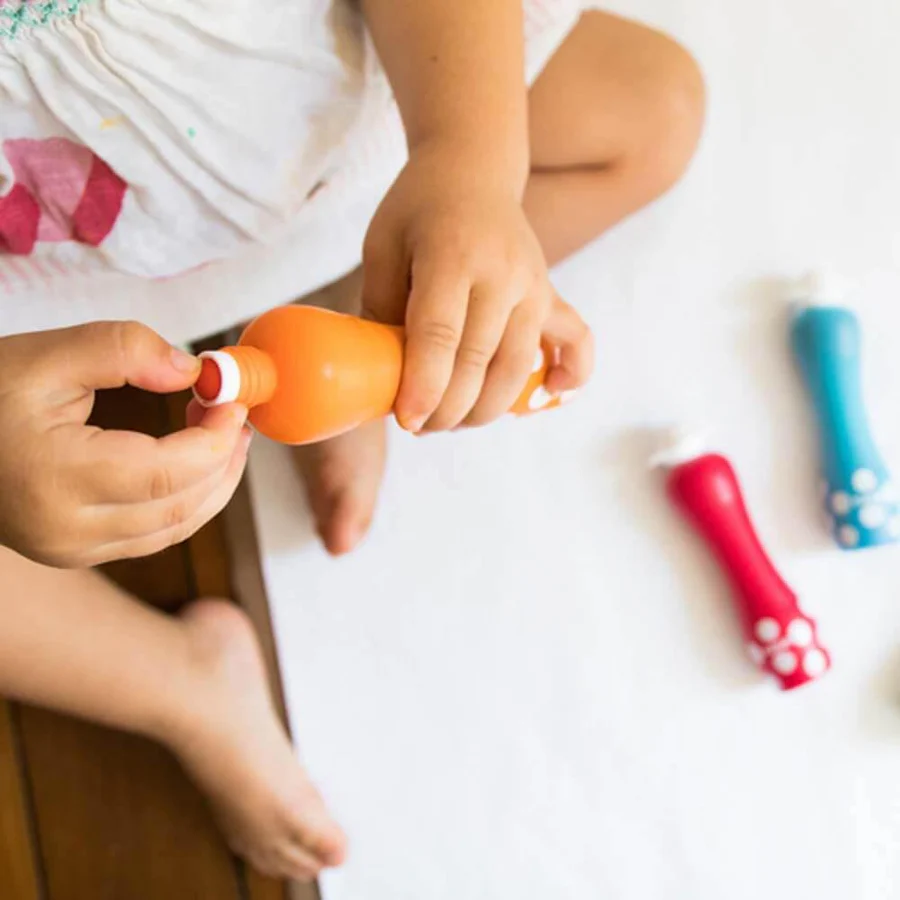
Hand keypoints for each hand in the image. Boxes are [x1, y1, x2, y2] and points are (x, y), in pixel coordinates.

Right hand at [0, 322, 250, 567]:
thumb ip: (122, 350)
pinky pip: (152, 536)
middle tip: (237, 415)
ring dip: (213, 484)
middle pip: (181, 507)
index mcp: (58, 479)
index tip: (233, 399)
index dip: (216, 438)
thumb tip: (191, 368)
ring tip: (226, 437)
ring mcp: (71, 550)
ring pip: (174, 529)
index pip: (169, 473)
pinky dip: (186, 502)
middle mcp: (68, 531)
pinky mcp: (75, 553)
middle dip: (224, 460)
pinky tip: (195, 465)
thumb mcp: (42, 356)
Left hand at [362, 142, 592, 431]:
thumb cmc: (417, 212)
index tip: (407, 420)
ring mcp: (533, 284)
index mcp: (450, 254)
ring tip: (452, 421)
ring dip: (484, 410)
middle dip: (447, 409)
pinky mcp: (551, 294)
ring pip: (517, 367)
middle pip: (479, 361)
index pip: (440, 333)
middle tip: (419, 426)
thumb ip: (382, 311)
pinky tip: (547, 395)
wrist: (472, 169)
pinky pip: (576, 341)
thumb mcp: (382, 249)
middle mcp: (501, 272)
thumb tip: (380, 381)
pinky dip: (570, 374)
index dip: (424, 385)